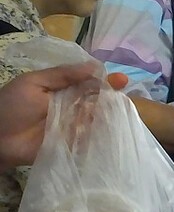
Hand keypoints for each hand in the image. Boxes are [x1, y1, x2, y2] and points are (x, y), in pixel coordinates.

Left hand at [0, 64, 125, 169]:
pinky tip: (114, 132)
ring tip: (120, 114)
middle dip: (113, 99)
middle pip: (98, 102)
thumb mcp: (34, 82)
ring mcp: (74, 127)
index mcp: (63, 90)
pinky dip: (103, 136)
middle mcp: (72, 107)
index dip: (106, 81)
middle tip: (124, 98)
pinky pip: (91, 140)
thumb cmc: (11, 106)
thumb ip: (62, 74)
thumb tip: (94, 66)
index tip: (121, 80)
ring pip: (98, 120)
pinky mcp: (73, 145)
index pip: (90, 84)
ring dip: (110, 117)